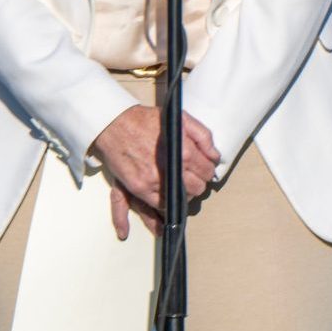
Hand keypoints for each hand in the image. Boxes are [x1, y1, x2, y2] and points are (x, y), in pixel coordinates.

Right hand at [92, 105, 219, 237]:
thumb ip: (203, 136)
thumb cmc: (147, 120)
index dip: (207, 171)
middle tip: (192, 178)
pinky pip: (156, 207)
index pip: (207, 171)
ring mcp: (153, 181)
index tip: (204, 169)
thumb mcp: (181, 118)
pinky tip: (163, 212)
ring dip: (182, 196)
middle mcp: (170, 169)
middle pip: (196, 189)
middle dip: (198, 184)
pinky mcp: (138, 189)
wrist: (116, 124)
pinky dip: (161, 211)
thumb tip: (215, 156)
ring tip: (180, 187)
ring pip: (178, 200)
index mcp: (184, 151)